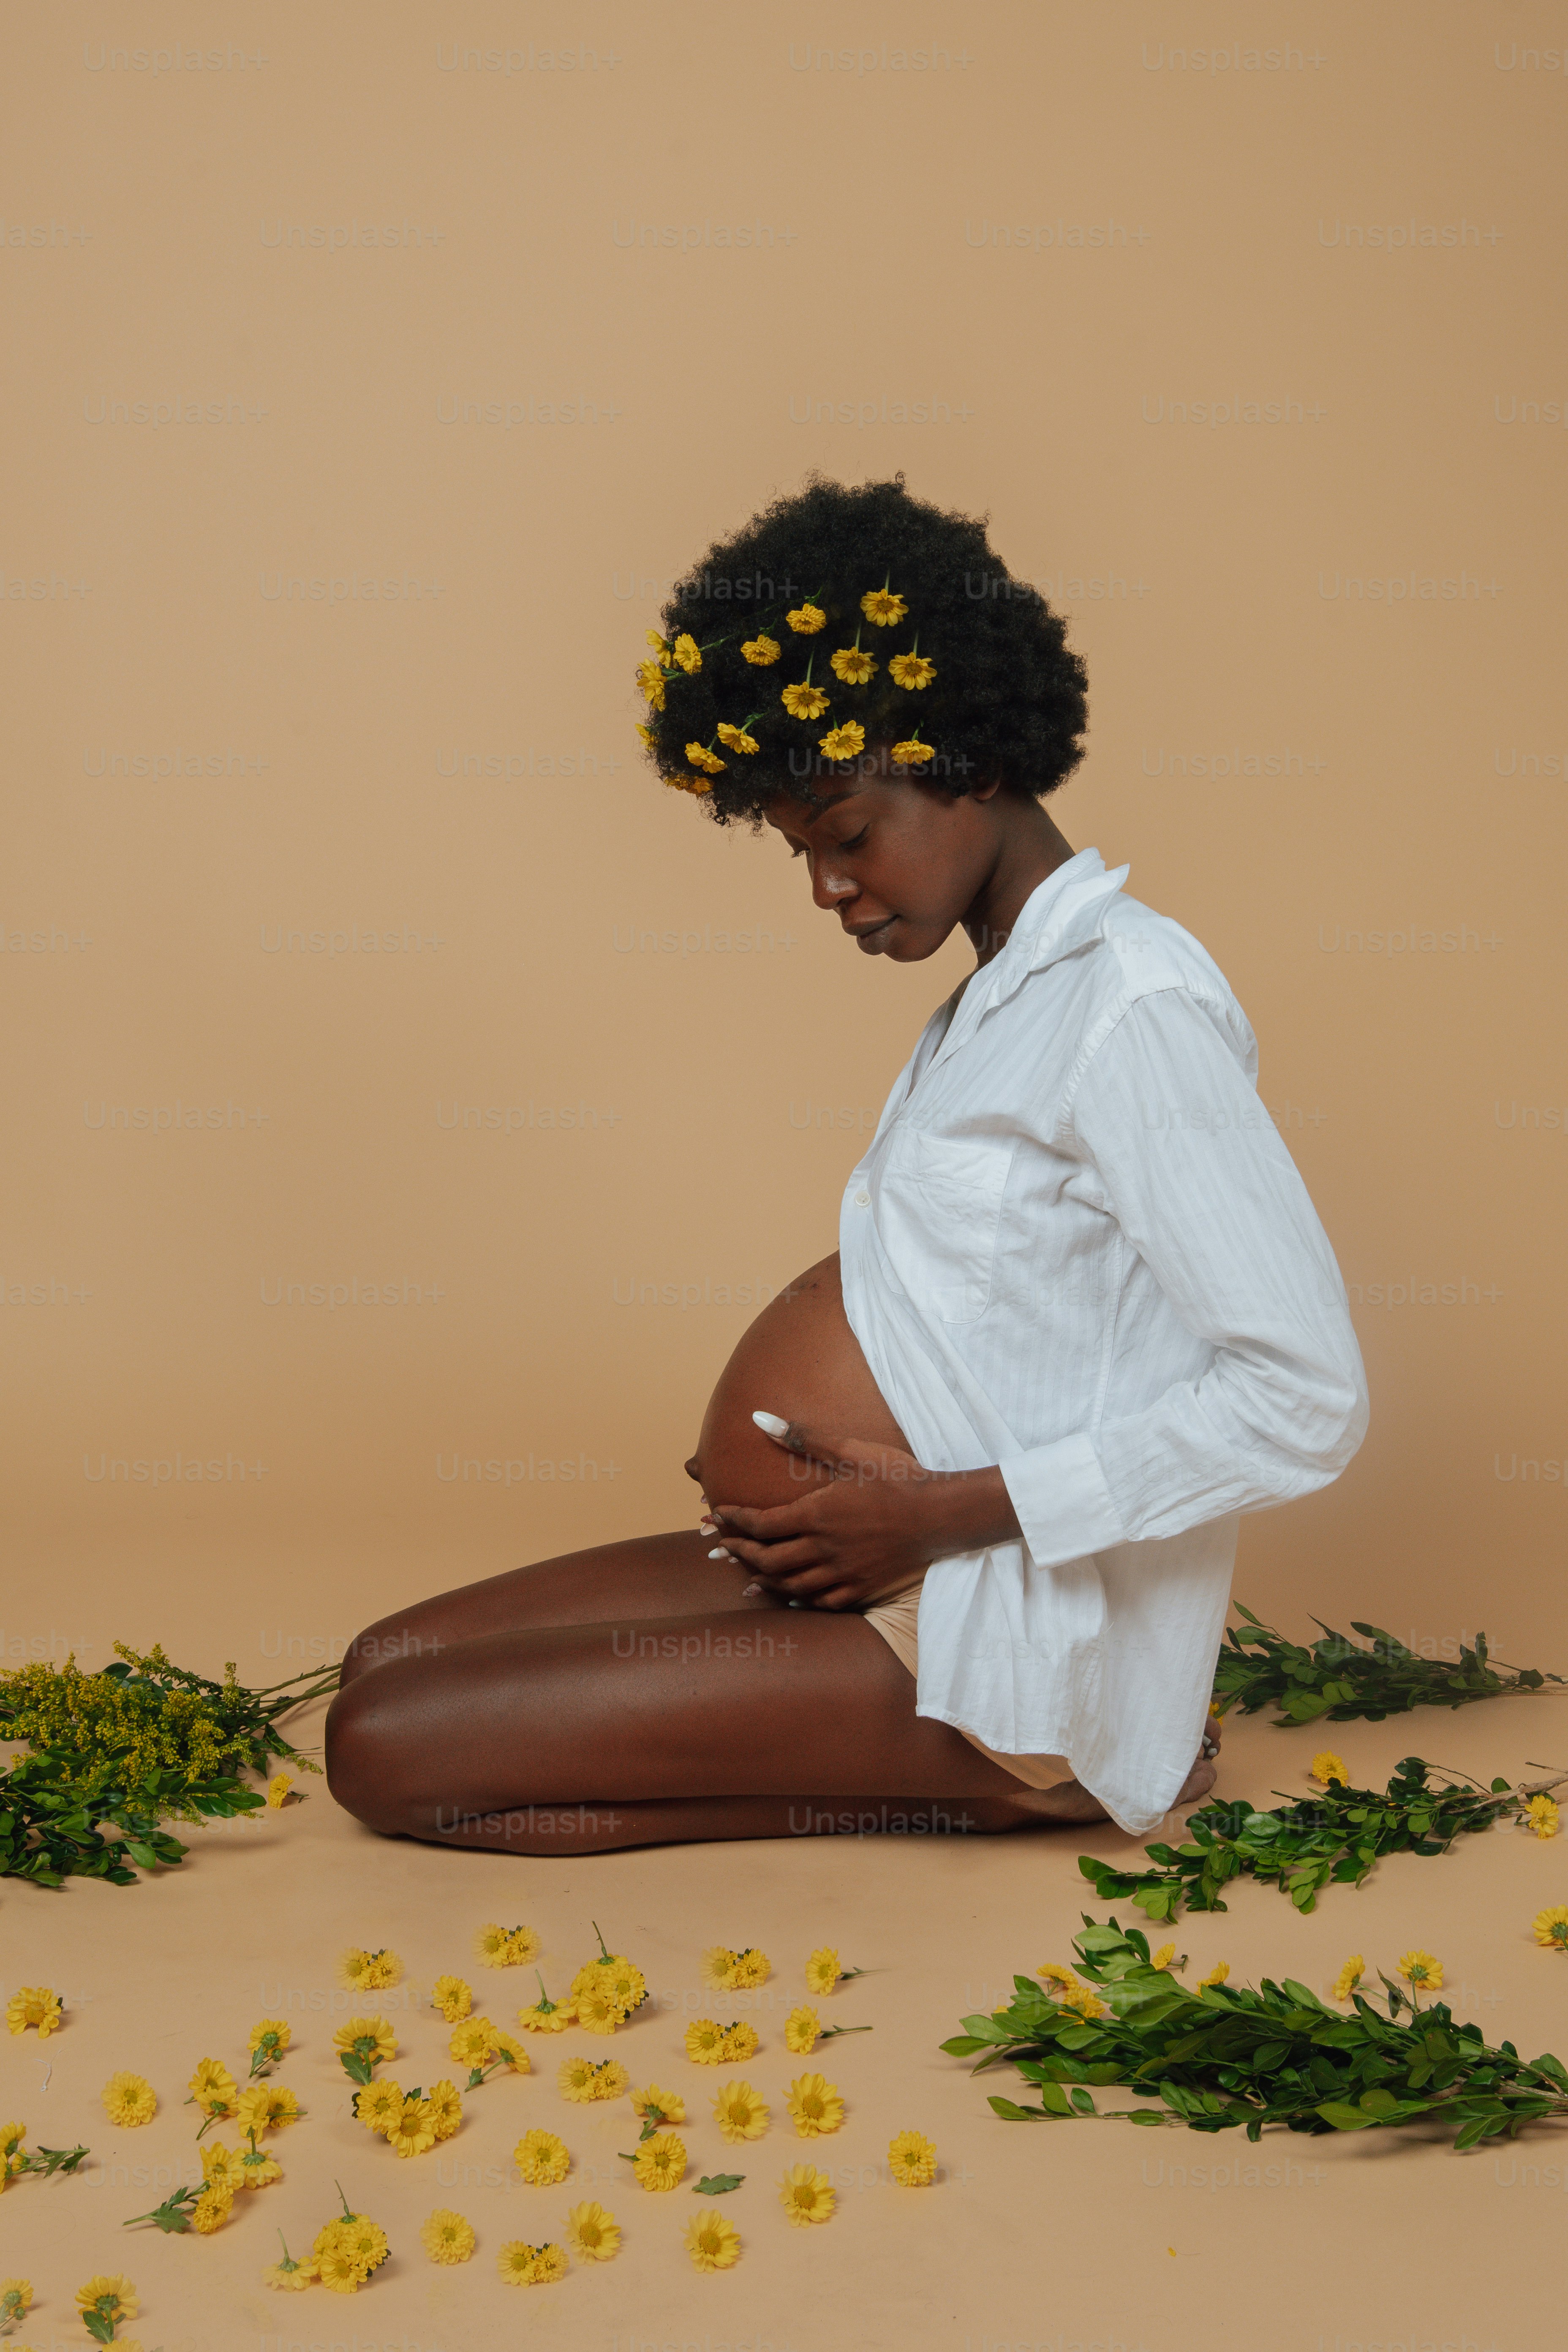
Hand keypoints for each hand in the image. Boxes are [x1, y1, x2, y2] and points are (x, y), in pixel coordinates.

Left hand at [707, 1412, 1021, 1611]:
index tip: (719, 1514)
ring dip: (764, 1578)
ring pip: (790, 1585)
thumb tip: (759, 1418)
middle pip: (768, 1559)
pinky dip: (799, 1597)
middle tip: (724, 1546)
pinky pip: (821, 1601)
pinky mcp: (861, 1588)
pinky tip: (792, 1592)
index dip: (734, 1521)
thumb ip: (804, 1437)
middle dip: (740, 1552)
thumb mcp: (850, 1451)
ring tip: (749, 1571)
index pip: (760, 1524)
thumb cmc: (897, 1478)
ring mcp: (842, 1573)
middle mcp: (823, 1549)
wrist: (941, 1515)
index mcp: (816, 1515)